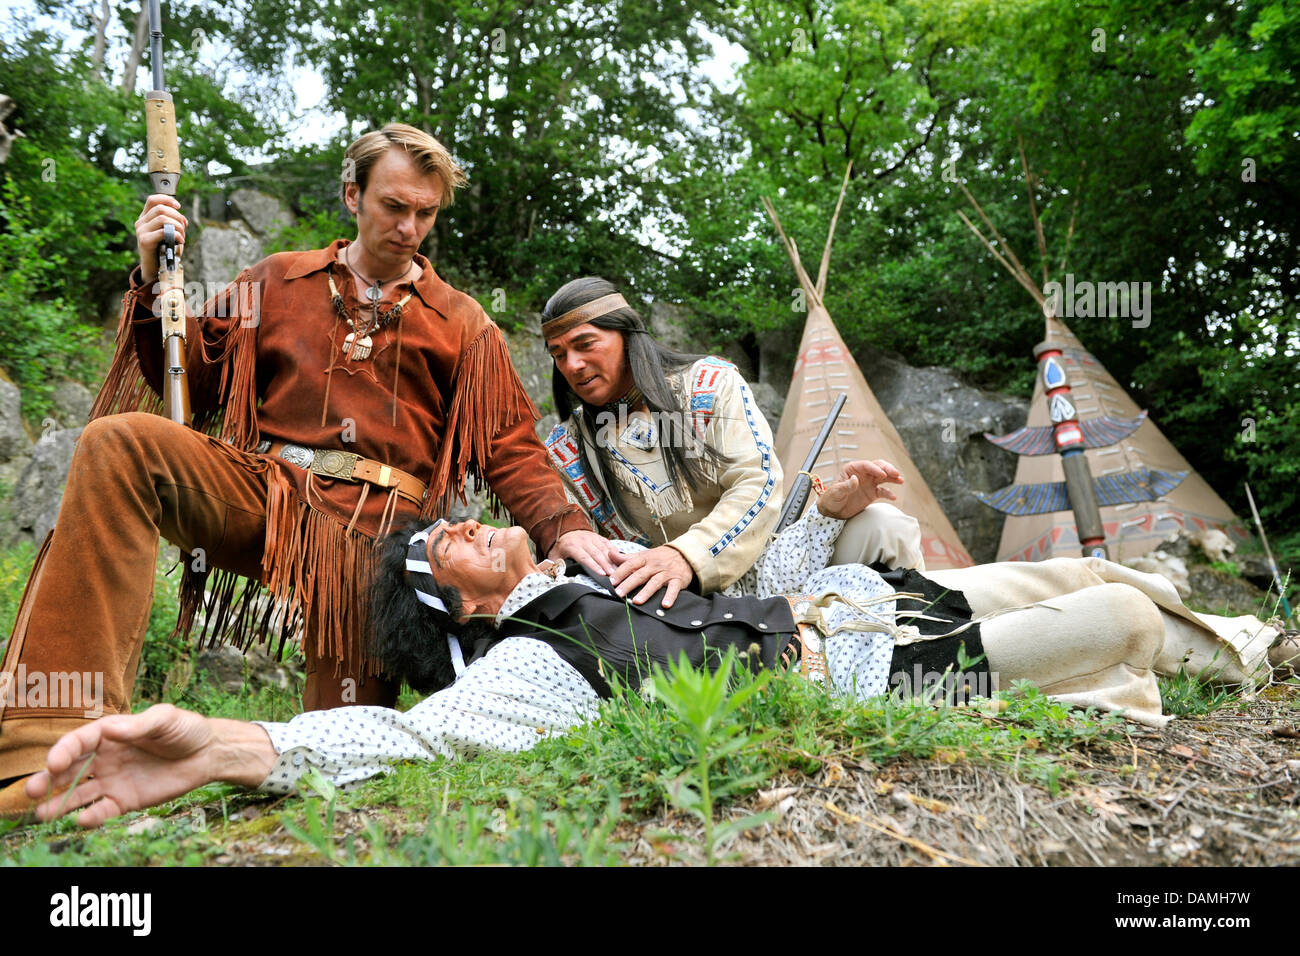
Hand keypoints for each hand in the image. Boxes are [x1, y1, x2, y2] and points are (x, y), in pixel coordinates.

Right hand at [25, 703, 273, 827]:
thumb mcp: (166, 719)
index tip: (54, 763)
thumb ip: (139, 725)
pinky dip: (92, 816)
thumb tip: (109, 729)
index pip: (79, 742)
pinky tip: (83, 820)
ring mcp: (113, 780)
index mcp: (110, 733)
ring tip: (42, 814)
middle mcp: (105, 757)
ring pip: (79, 794)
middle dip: (49, 780)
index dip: (63, 751)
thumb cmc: (186, 729)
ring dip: (60, 804)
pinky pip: (103, 810)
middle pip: (70, 770)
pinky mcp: (126, 800)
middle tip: (31, 791)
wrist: (209, 753)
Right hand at [135, 194, 187, 282]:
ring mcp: (141, 231)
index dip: (167, 199)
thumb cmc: (164, 249)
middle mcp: (141, 222)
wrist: (155, 268)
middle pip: (161, 209)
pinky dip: (177, 235)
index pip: (152, 200)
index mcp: (145, 217)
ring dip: (178, 226)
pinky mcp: (144, 241)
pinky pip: (164, 232)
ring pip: (163, 219)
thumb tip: (183, 219)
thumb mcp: (169, 233)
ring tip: (182, 236)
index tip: (178, 206)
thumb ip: (174, 223)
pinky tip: (181, 241)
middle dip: (177, 216)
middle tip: (184, 227)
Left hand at [549, 529, 619, 576]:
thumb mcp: (554, 556)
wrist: (563, 530)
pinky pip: (607, 543)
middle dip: (606, 565)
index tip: (601, 574)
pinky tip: (618, 559)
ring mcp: (591, 537)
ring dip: (611, 559)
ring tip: (617, 569)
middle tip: (613, 574)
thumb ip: (556, 566)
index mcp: (572, 546)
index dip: (594, 566)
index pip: (584, 558)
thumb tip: (557, 576)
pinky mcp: (597, 536)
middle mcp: (583, 540)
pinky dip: (613, 551)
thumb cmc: (560, 546)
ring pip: (603, 549)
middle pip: (596, 554)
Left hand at [608, 545, 694, 606]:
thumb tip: (609, 554)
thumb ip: (626, 558)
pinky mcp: (677, 580)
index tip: (611, 582)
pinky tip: (665, 605)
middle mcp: (654, 565)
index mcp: (644, 558)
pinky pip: (673, 589)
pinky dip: (670, 596)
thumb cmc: (659, 557)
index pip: (630, 564)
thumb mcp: (643, 555)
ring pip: (654, 582)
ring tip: (637, 601)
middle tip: (619, 594)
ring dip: (646, 592)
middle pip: (640, 575)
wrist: (684, 554)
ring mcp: (666, 573)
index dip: (620, 573)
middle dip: (628, 584)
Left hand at [817, 459, 903, 518]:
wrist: (833, 511)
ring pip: (884, 477)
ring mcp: (868, 483)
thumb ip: (845, 486)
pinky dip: (889, 493)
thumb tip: (855, 479)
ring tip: (900, 480)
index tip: (882, 474)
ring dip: (892, 477)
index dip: (875, 468)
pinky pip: (883, 491)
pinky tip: (893, 497)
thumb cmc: (831, 498)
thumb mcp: (836, 492)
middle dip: (887, 469)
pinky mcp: (872, 493)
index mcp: (852, 470)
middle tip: (895, 474)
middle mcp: (862, 474)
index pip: (866, 465)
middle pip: (878, 467)